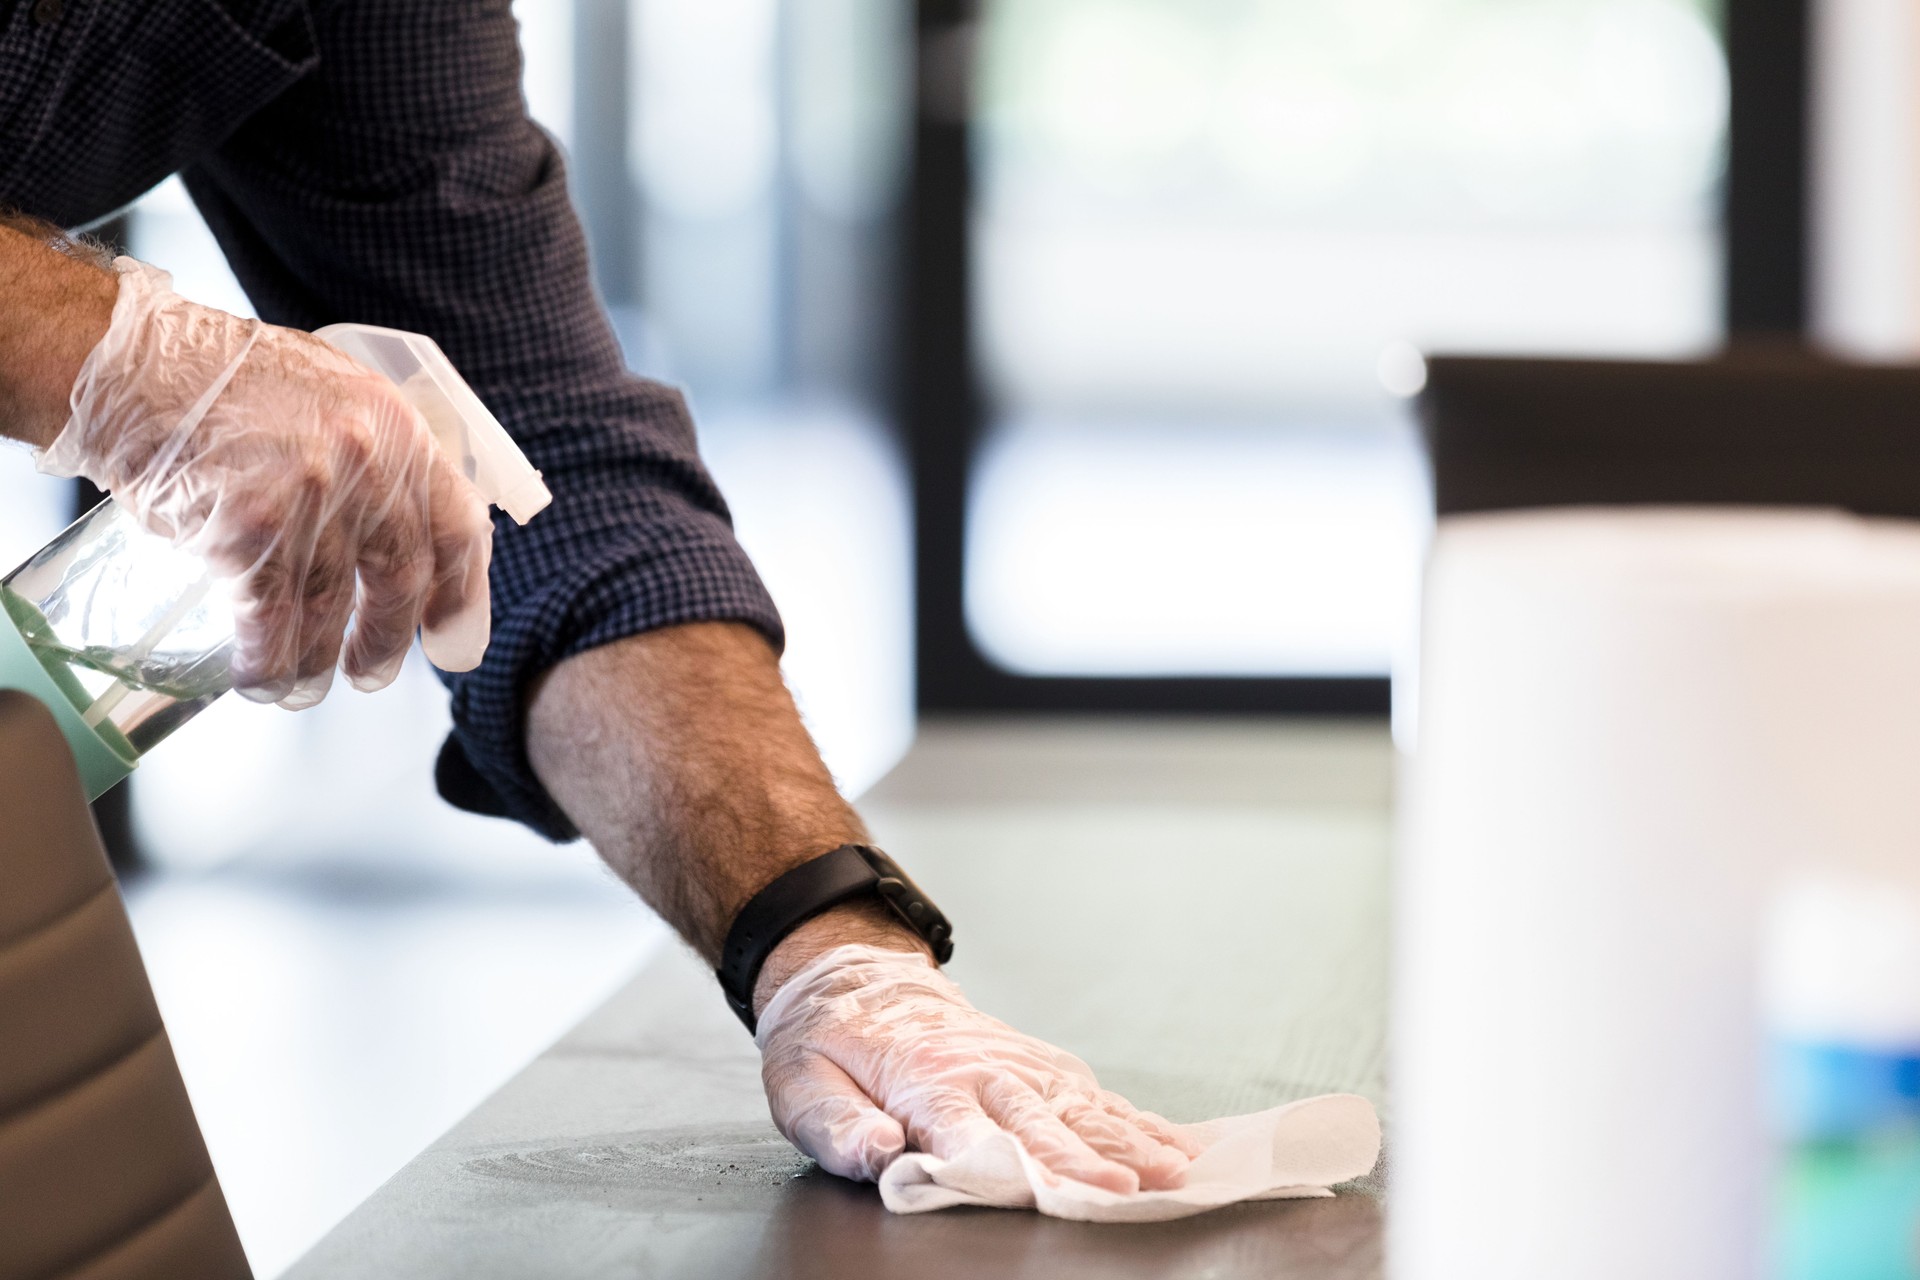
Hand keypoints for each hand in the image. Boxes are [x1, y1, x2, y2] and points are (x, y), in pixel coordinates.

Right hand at [38, 258, 491, 707]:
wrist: (134, 366)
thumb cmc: (225, 381)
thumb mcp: (332, 398)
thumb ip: (376, 456)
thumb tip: (405, 526)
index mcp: (398, 428)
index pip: (457, 527)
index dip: (463, 595)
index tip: (453, 640)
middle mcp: (367, 464)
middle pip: (399, 578)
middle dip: (386, 640)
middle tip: (370, 671)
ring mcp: (309, 498)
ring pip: (328, 607)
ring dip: (317, 662)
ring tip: (305, 685)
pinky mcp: (249, 530)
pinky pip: (269, 618)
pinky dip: (266, 660)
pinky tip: (260, 678)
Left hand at [755, 942, 1201, 1189]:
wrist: (858, 979)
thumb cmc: (831, 1042)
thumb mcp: (802, 1085)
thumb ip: (837, 1126)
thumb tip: (876, 1155)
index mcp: (924, 1079)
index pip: (970, 1130)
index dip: (1010, 1162)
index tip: (1046, 1189)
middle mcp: (983, 1069)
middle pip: (1042, 1121)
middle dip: (1088, 1157)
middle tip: (1130, 1188)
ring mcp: (1020, 1063)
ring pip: (1083, 1107)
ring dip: (1130, 1140)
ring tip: (1175, 1172)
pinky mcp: (1041, 1064)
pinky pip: (1096, 1094)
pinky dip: (1140, 1120)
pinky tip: (1179, 1145)